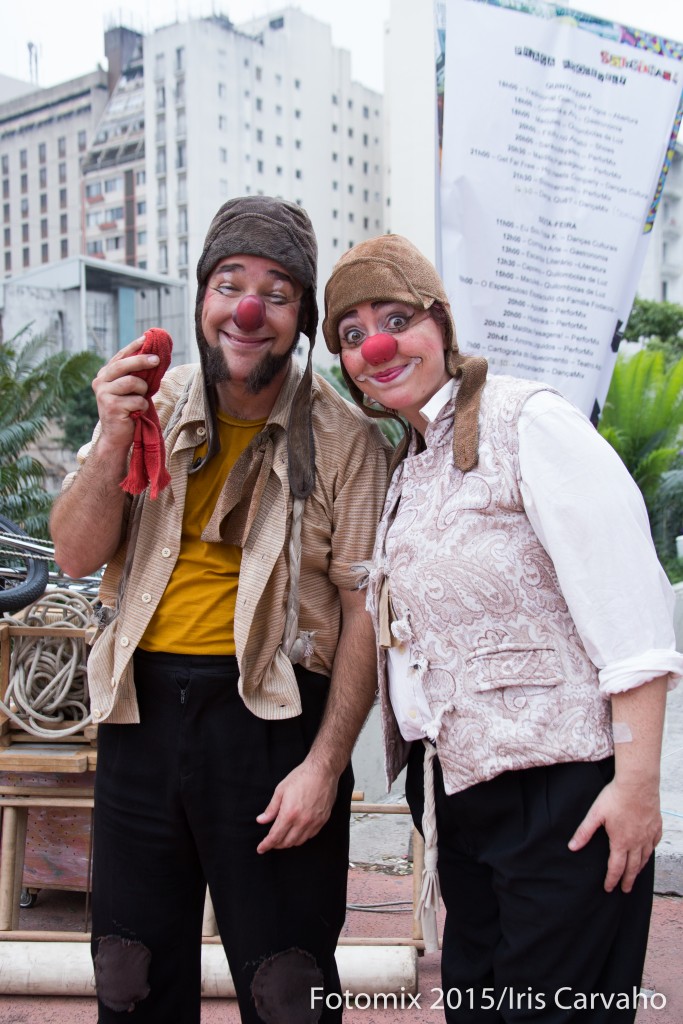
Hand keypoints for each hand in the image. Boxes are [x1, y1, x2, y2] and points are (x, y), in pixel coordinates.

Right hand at [92, 337, 159, 448]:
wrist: (116, 437)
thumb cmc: (127, 411)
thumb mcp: (129, 390)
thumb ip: (135, 375)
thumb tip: (154, 357)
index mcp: (104, 375)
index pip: (119, 357)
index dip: (133, 347)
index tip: (146, 338)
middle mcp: (100, 382)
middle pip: (123, 365)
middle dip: (142, 360)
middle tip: (157, 359)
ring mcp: (104, 394)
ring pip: (132, 382)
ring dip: (143, 391)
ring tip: (140, 399)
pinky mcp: (111, 406)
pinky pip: (137, 400)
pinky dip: (142, 406)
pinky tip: (136, 412)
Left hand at [256, 760, 338, 853]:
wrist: (323, 771)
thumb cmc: (302, 777)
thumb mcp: (281, 790)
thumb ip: (271, 808)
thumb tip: (261, 820)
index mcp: (289, 813)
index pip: (275, 836)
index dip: (266, 844)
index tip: (261, 848)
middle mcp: (302, 821)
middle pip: (287, 842)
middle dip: (276, 845)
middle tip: (270, 842)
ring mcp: (314, 822)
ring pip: (299, 841)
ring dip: (289, 842)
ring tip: (283, 838)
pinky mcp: (323, 820)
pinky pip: (310, 835)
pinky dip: (301, 837)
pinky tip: (297, 832)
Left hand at [568, 777, 661, 892]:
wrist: (637, 783)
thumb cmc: (615, 797)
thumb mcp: (595, 814)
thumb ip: (584, 832)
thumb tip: (572, 847)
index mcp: (621, 842)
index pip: (616, 867)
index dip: (611, 879)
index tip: (608, 888)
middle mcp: (637, 842)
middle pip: (633, 867)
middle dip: (627, 881)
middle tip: (625, 890)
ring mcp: (648, 835)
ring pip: (645, 858)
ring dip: (639, 868)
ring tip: (635, 874)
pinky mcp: (656, 826)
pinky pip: (654, 844)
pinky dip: (650, 852)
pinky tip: (648, 852)